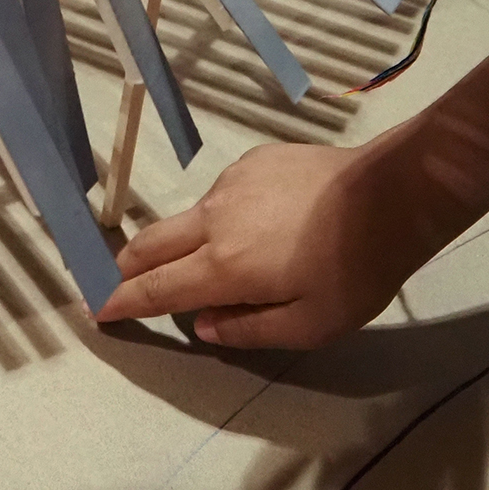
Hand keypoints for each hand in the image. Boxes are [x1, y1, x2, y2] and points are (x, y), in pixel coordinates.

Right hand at [95, 140, 440, 348]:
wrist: (392, 193)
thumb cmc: (355, 270)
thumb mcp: (310, 325)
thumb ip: (248, 330)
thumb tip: (203, 325)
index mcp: (222, 266)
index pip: (155, 288)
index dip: (120, 301)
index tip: (96, 309)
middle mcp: (213, 219)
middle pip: (150, 243)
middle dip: (126, 266)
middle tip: (116, 282)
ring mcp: (231, 183)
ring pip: (188, 217)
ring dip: (181, 241)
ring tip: (209, 260)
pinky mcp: (253, 159)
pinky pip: (223, 194)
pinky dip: (223, 215)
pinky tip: (260, 225)